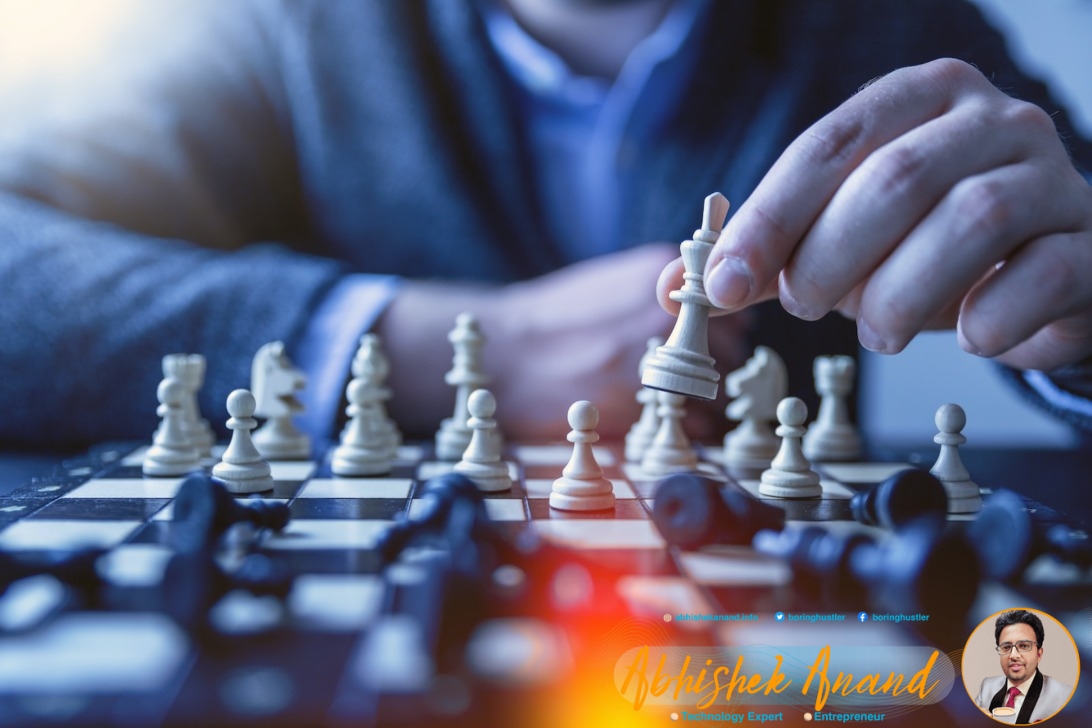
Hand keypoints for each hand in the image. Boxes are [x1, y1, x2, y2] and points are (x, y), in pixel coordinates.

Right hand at [380, 244, 748, 440]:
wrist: (504, 355)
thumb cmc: (554, 321)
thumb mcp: (612, 282)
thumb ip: (663, 293)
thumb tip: (710, 311)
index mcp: (661, 275)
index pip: (734, 308)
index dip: (722, 333)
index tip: (704, 346)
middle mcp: (666, 314)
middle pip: (731, 351)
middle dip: (712, 369)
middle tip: (679, 380)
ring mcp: (656, 359)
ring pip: (716, 392)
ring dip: (701, 403)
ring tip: (662, 402)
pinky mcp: (641, 406)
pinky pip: (695, 425)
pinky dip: (685, 430)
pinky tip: (653, 421)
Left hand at [661, 59, 1091, 371]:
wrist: (1041, 270)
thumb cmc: (926, 248)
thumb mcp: (841, 240)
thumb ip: (767, 257)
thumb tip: (674, 287)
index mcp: (917, 100)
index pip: (828, 146)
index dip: (768, 218)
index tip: (722, 285)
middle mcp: (991, 121)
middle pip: (896, 178)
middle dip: (830, 258)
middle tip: (807, 307)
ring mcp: (1051, 175)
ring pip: (972, 219)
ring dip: (901, 294)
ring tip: (876, 333)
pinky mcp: (1089, 241)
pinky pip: (1043, 274)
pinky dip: (991, 317)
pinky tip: (967, 337)